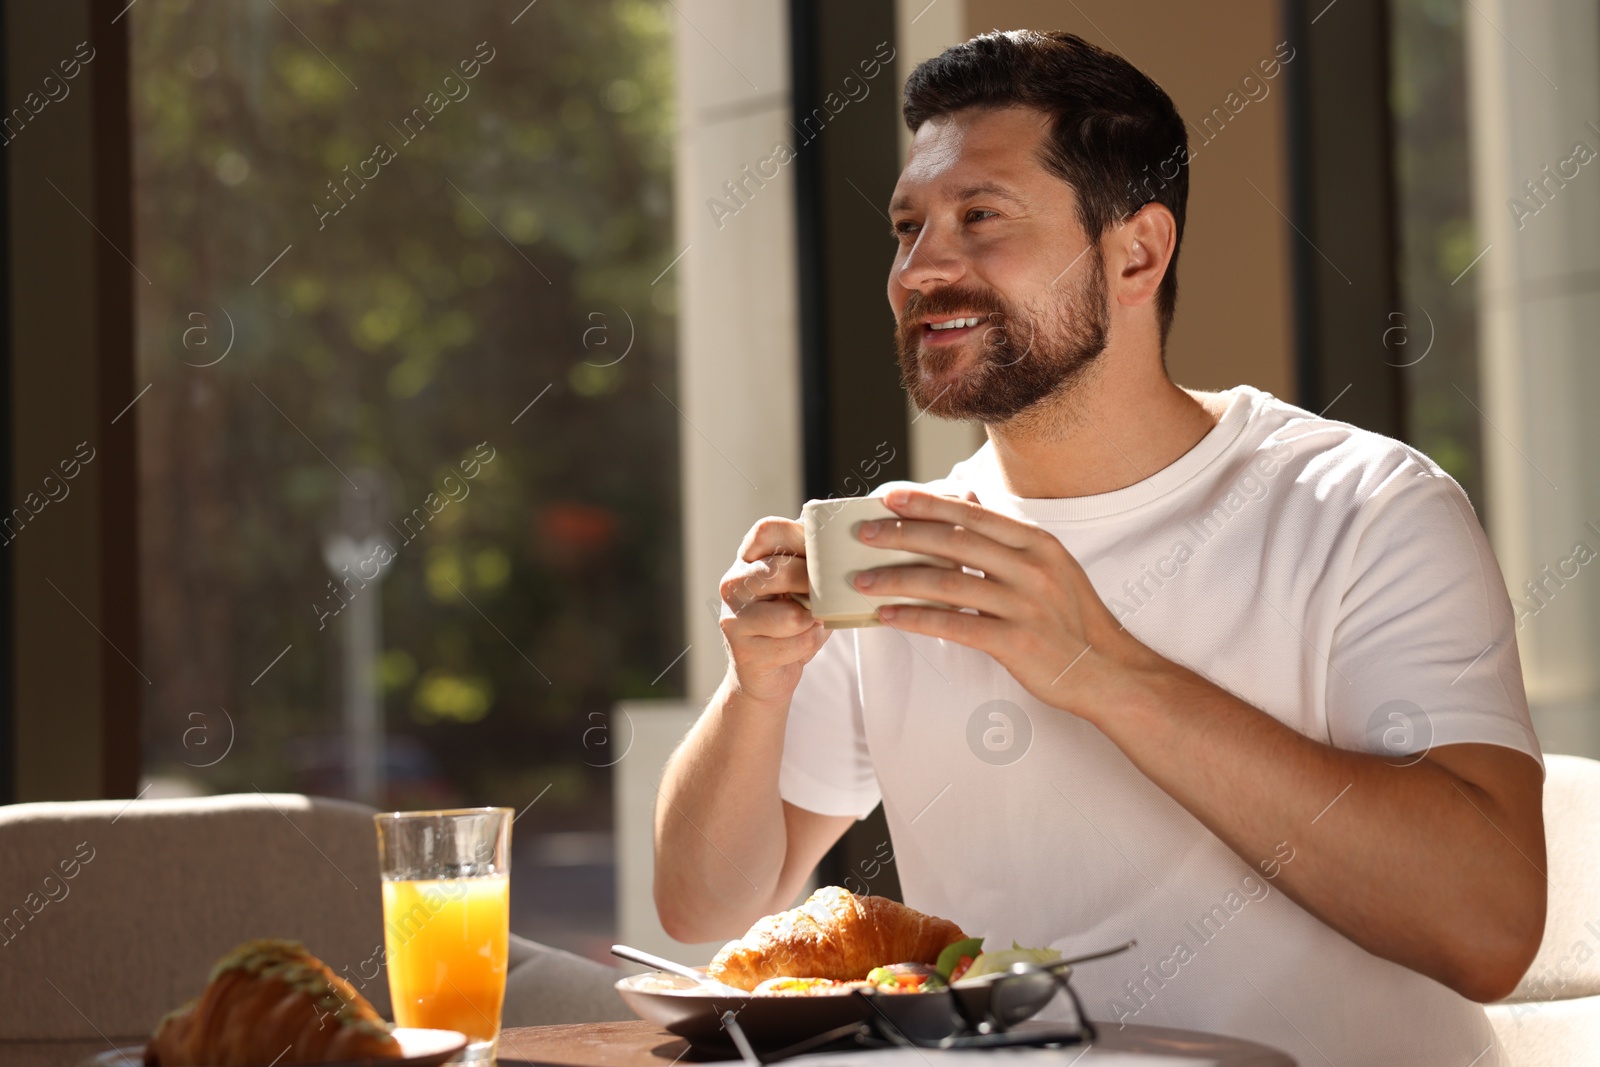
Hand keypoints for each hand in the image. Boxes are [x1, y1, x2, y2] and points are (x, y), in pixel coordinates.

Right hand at [718, 516, 828, 706]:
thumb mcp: (802, 588)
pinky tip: (801, 646)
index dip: (800, 537)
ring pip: (790, 615)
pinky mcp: (744, 650)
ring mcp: (734, 618)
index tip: (824, 553)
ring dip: (813, 622)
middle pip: (778, 571)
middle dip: (813, 585)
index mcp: (747, 560)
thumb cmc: (791, 625)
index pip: (767, 530)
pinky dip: (810, 645)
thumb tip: (840, 542)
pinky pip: (795, 643)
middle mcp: (733, 584)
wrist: (765, 676)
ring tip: (812, 624)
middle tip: (827, 595)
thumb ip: (813, 563)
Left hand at [852, 488, 1148, 715]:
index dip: (927, 503)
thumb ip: (1006, 538)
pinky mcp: (1015, 642)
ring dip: (897, 579)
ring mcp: (1025, 604)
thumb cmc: (1072, 619)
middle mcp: (1032, 567)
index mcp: (1037, 543)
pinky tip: (888, 616)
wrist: (1107, 671)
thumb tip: (966, 502)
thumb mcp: (1049, 566)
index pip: (972, 514)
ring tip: (863, 580)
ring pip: (947, 583)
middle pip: (953, 541)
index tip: (890, 496)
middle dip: (901, 534)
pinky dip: (915, 618)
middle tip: (864, 533)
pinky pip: (953, 625)